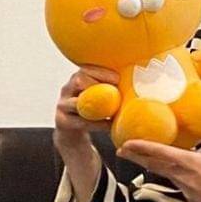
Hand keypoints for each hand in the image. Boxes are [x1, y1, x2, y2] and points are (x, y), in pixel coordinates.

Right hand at [54, 66, 118, 201]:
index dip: (101, 72)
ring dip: (98, 107)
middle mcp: (66, 89)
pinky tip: (110, 125)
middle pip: (78, 80)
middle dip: (96, 84)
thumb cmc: (91, 112)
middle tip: (114, 92)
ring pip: (77, 102)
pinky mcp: (62, 122)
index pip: (86, 68)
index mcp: (76, 79)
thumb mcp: (97, 97)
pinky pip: (80, 121)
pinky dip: (97, 123)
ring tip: (114, 110)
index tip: (117, 78)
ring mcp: (62, 106)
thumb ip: (110, 89)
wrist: (72, 132)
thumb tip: (139, 81)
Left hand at [118, 124, 200, 201]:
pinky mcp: (191, 201)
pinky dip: (169, 175)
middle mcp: (184, 178)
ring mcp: (186, 191)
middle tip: (122, 150)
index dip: (141, 147)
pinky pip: (176, 183)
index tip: (126, 143)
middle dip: (137, 157)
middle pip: (155, 165)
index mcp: (192, 164)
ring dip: (151, 165)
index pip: (161, 153)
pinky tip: (168, 171)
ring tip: (139, 157)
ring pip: (164, 174)